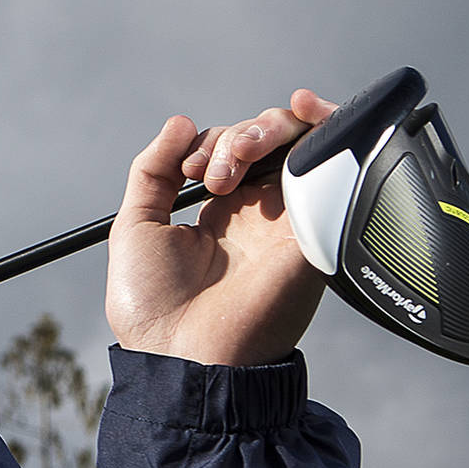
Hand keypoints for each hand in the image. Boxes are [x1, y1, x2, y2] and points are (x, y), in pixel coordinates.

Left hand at [106, 89, 337, 365]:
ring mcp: (289, 217)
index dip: (211, 143)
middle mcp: (260, 214)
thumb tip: (181, 123)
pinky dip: (322, 122)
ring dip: (263, 129)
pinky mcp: (315, 224)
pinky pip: (333, 161)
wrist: (184, 356)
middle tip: (210, 174)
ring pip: (298, 141)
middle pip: (267, 141)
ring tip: (232, 162)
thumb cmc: (154, 309)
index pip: (231, 151)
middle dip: (234, 138)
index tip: (189, 171)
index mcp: (221, 216)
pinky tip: (298, 111)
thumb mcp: (135, 228)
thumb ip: (153, 171)